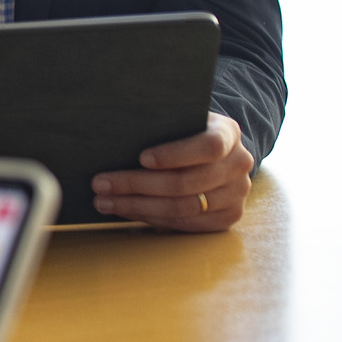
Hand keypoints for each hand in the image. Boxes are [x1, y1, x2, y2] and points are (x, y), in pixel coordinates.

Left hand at [91, 112, 253, 230]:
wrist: (214, 152)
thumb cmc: (184, 131)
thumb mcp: (178, 118)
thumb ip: (159, 123)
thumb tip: (113, 132)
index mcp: (229, 133)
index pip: (208, 146)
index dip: (175, 154)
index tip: (141, 158)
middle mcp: (239, 164)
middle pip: (187, 182)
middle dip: (137, 185)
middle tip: (101, 183)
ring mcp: (237, 193)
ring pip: (183, 207)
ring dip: (137, 206)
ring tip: (104, 201)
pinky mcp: (228, 216)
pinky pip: (186, 224)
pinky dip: (152, 218)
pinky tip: (126, 210)